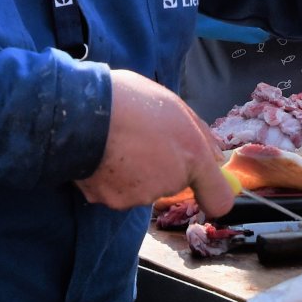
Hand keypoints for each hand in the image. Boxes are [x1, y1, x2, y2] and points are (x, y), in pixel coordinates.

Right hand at [79, 69, 235, 214]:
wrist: (83, 114)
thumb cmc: (130, 100)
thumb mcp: (175, 106)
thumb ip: (200, 136)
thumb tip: (216, 157)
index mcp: (193, 156)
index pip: (218, 199)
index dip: (212, 195)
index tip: (202, 188)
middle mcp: (171, 182)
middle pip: (172, 186)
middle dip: (161, 168)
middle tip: (141, 140)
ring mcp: (141, 196)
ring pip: (143, 188)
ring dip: (134, 172)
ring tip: (118, 143)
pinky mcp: (113, 202)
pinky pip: (117, 191)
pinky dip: (111, 179)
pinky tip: (103, 155)